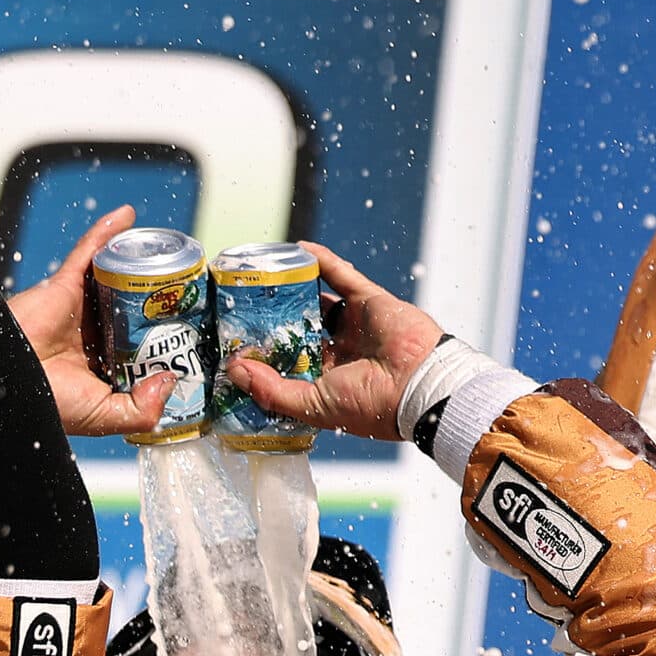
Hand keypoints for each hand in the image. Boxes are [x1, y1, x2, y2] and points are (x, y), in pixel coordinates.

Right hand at [10, 206, 172, 436]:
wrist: (6, 384)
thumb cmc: (48, 402)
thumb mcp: (106, 416)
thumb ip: (144, 409)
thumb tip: (170, 380)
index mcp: (105, 365)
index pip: (142, 346)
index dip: (167, 339)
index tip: (194, 330)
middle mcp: (94, 335)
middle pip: (134, 308)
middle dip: (160, 298)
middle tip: (191, 286)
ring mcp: (79, 308)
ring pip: (115, 278)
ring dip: (138, 262)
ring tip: (169, 252)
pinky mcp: (63, 286)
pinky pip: (87, 253)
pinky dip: (104, 233)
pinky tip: (126, 217)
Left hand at [227, 242, 441, 440]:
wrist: (421, 387)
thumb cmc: (373, 405)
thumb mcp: (314, 406)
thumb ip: (272, 391)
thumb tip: (234, 369)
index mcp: (331, 381)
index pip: (292, 363)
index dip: (265, 354)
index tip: (235, 343)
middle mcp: (343, 352)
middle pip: (301, 328)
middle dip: (274, 319)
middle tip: (242, 306)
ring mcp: (356, 325)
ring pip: (318, 300)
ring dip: (293, 289)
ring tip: (264, 277)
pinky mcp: (370, 301)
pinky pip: (342, 275)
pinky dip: (321, 261)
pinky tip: (297, 249)